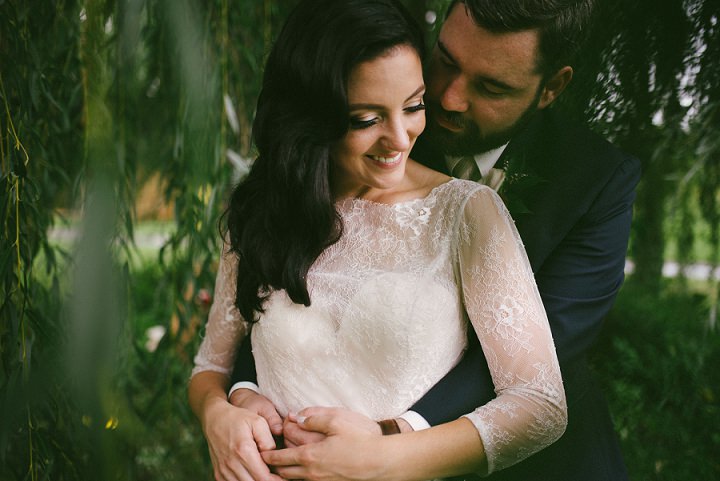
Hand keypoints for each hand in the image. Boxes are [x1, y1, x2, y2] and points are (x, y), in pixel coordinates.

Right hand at [201, 396, 282, 480]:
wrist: (215, 419)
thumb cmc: (238, 418)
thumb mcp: (258, 422)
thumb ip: (268, 441)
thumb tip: (274, 457)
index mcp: (244, 451)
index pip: (263, 478)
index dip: (276, 480)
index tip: (284, 476)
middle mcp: (231, 464)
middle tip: (277, 476)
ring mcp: (223, 471)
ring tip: (266, 475)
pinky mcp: (218, 474)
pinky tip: (253, 475)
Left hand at [263, 407, 384, 480]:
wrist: (380, 462)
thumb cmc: (360, 440)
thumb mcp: (337, 421)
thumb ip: (314, 418)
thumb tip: (297, 417)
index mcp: (310, 455)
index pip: (281, 458)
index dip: (268, 456)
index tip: (260, 453)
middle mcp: (312, 473)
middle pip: (284, 473)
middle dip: (273, 468)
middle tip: (266, 461)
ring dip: (285, 475)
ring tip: (279, 469)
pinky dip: (300, 479)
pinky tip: (302, 474)